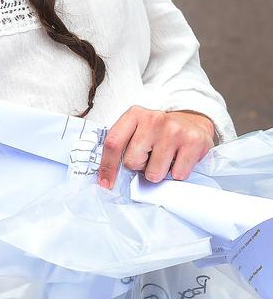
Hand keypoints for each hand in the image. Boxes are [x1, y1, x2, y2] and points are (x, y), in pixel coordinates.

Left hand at [98, 106, 214, 189]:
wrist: (192, 124)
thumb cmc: (158, 132)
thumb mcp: (137, 129)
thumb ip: (122, 144)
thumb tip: (106, 175)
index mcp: (134, 114)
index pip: (113, 143)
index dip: (107, 166)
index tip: (105, 183)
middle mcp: (153, 119)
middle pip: (132, 161)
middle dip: (139, 166)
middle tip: (150, 157)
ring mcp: (174, 130)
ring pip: (154, 173)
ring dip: (158, 172)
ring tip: (165, 158)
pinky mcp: (193, 142)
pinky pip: (177, 175)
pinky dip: (176, 173)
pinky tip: (179, 160)